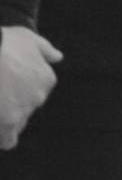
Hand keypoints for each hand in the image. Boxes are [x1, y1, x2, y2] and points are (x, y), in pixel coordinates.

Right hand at [0, 26, 61, 149]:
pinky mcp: (8, 122)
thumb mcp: (28, 38)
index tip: (6, 85)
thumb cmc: (5, 43)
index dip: (19, 89)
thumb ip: (45, 49)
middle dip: (11, 104)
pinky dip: (4, 138)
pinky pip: (8, 140)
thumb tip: (58, 57)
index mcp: (46, 79)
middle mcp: (38, 97)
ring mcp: (23, 111)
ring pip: (17, 124)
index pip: (37, 90)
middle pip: (25, 108)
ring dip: (6, 120)